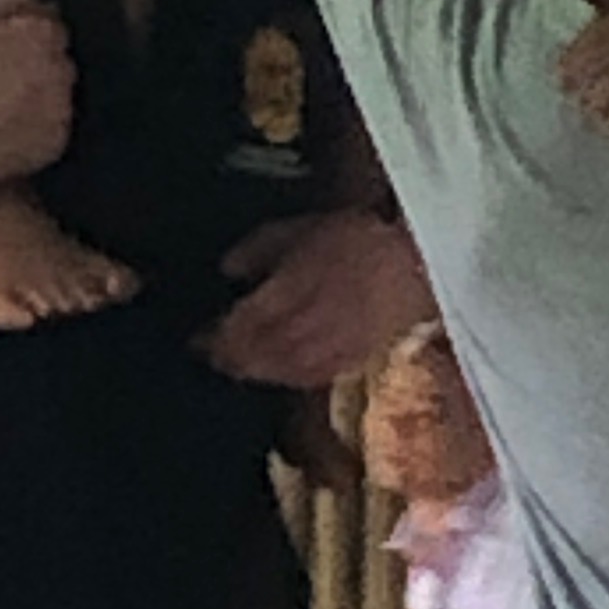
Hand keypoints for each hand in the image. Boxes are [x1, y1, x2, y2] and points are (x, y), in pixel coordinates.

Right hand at [0, 0, 73, 212]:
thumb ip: (11, 7)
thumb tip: (40, 6)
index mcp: (39, 32)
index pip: (50, 28)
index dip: (23, 42)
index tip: (1, 56)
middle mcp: (59, 67)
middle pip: (56, 63)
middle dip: (33, 70)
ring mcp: (61, 107)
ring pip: (55, 98)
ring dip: (35, 101)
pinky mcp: (55, 142)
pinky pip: (50, 132)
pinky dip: (32, 134)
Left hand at [207, 211, 429, 390]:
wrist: (413, 265)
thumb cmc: (357, 241)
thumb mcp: (297, 230)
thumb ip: (256, 250)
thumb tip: (227, 269)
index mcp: (278, 301)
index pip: (230, 334)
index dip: (208, 341)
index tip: (195, 340)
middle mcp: (294, 336)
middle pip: (249, 361)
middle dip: (227, 360)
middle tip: (212, 356)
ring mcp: (322, 354)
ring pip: (275, 375)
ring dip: (254, 372)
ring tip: (242, 364)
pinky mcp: (348, 363)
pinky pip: (306, 379)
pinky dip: (286, 377)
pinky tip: (283, 369)